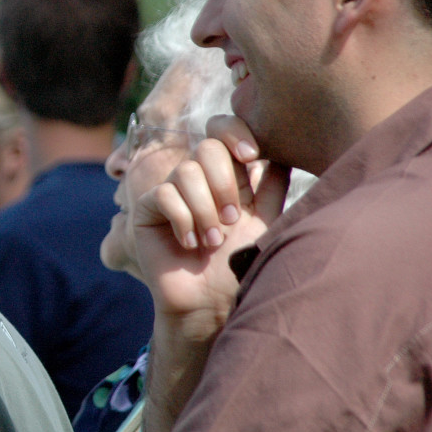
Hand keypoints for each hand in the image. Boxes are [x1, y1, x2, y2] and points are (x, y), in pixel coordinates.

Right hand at [130, 115, 288, 331]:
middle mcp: (197, 179)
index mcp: (225, 175)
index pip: (222, 130)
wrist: (210, 301)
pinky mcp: (147, 209)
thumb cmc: (239, 265)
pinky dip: (183, 220)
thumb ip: (273, 188)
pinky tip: (189, 244)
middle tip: (232, 220)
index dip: (234, 133)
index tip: (252, 156)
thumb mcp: (266, 222)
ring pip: (186, 172)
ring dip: (205, 210)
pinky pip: (164, 195)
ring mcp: (170, 192)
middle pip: (206, 147)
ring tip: (212, 241)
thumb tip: (284, 152)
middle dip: (224, 183)